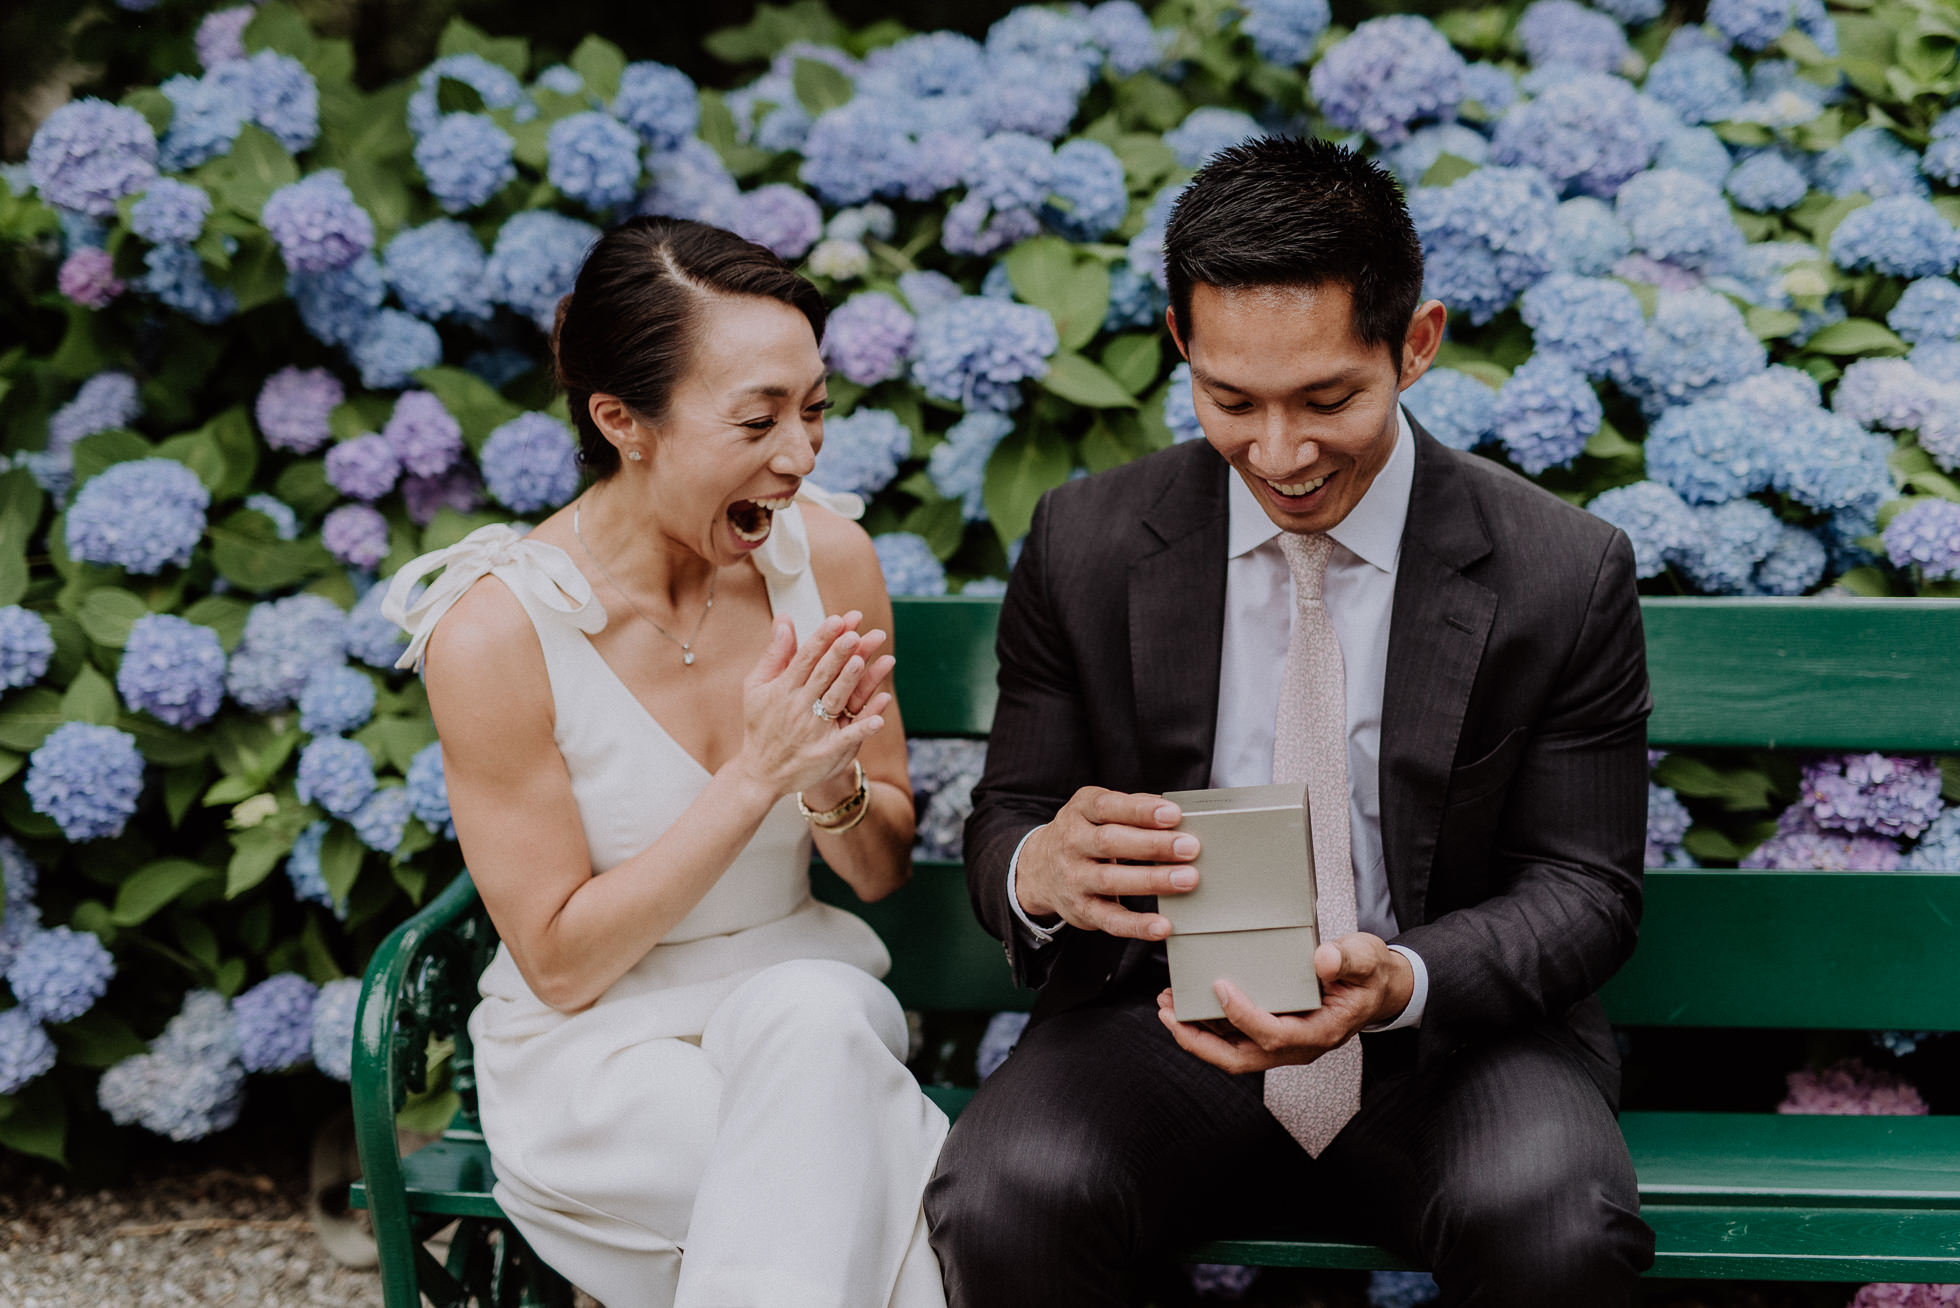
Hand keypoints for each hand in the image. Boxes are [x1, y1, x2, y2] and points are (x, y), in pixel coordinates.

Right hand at [733, 612, 892, 798]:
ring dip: (849, 683)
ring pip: (834, 701)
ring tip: (862, 662)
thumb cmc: (761, 722)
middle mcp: (798, 707)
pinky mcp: (827, 752)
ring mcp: (813, 730)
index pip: (806, 658)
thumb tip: (785, 619)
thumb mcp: (758, 686)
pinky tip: (880, 718)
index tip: (838, 620)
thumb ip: (776, 653)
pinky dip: (863, 727)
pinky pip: (848, 738)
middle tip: (855, 633)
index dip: (822, 638)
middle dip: (839, 654)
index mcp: (783, 689)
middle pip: (823, 676)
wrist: (760, 772)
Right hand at [1014, 787, 1199, 939]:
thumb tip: (1176, 812)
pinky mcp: (1081, 910)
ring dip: (1152, 880)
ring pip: (1111, 880)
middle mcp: (1072, 843)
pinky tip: (1162, 926)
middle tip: (1190, 847)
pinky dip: (1136, 925)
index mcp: (1080, 811)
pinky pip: (1110, 920)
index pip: (1108, 807)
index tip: (1173, 814)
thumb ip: (1133, 808)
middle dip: (1153, 845)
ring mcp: (1074, 878)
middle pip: (1111, 842)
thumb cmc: (1085, 834)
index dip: (1140, 811)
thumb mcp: (1098, 812)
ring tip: (1186, 880)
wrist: (1040, 869)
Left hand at [1154, 933, 1413, 1073]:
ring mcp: (1285, 1045)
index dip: (1244, 1015)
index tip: (1220, 986)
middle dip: (1200, 1040)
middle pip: (1242, 1058)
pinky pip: (1235, 1041)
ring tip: (1167, 1006)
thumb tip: (1323, 959)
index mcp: (1322, 1031)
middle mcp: (1300, 1046)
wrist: (1377, 989)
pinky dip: (1208, 1028)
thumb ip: (1347, 959)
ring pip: (1233, 1055)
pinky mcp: (1274, 1035)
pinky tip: (1187, 1006)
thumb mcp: (1366, 958)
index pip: (1275, 1034)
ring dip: (1197, 1035)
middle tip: (1169, 1012)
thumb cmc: (1369, 974)